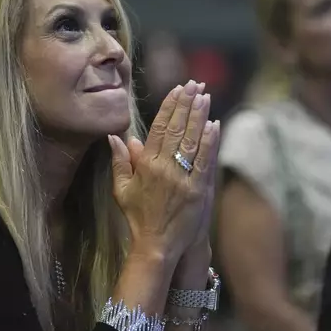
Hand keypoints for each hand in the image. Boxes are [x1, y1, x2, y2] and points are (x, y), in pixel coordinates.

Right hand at [108, 80, 219, 265]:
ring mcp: (182, 179)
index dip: (168, 107)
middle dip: (186, 104)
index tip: (176, 89)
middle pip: (177, 129)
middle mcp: (164, 168)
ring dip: (199, 117)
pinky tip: (214, 125)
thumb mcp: (122, 190)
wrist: (157, 245)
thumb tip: (116, 136)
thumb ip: (120, 162)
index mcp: (145, 166)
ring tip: (205, 96)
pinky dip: (210, 142)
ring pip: (192, 141)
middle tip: (194, 84)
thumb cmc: (138, 217)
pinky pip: (205, 161)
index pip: (158, 129)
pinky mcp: (198, 190)